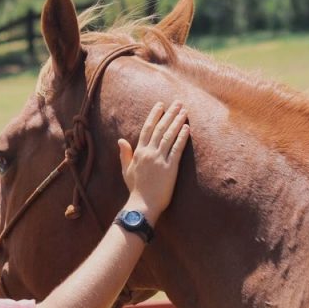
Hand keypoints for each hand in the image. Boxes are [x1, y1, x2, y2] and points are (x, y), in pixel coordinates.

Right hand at [118, 101, 189, 217]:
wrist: (142, 205)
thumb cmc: (135, 189)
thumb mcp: (126, 170)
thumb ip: (125, 154)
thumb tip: (120, 140)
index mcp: (139, 152)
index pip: (147, 129)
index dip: (154, 115)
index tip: (160, 105)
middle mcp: (149, 153)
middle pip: (160, 128)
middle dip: (169, 114)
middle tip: (178, 103)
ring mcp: (159, 160)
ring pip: (169, 136)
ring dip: (177, 122)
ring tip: (184, 111)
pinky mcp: (170, 168)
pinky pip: (177, 149)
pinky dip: (182, 137)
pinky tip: (187, 128)